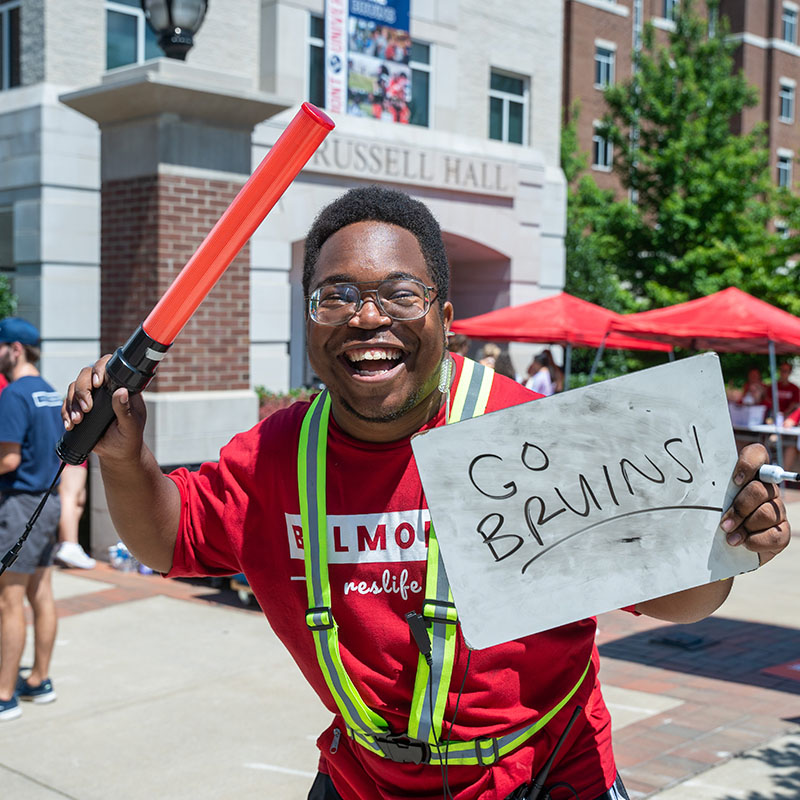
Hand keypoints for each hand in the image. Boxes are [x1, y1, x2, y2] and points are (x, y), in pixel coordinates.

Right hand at [62, 356, 146, 462]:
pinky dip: (65, 413)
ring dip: (72, 403)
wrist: (118, 453)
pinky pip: (66, 404)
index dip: (100, 369)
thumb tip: (121, 392)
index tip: (97, 383)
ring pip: (73, 387)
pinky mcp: (79, 408)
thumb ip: (125, 410)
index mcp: (121, 387)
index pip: (109, 367)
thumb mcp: (131, 425)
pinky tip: (70, 424)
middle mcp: (104, 389)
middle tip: (87, 408)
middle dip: (82, 390)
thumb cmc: (129, 438)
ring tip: (78, 420)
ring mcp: (91, 397)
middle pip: (85, 374)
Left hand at [720, 443, 789, 564]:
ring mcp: (777, 510)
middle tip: (723, 524)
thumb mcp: (708, 501)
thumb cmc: (713, 517)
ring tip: (729, 537)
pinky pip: (776, 535)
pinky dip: (756, 541)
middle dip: (740, 508)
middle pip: (760, 489)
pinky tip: (743, 543)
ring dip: (745, 527)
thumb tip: (690, 485)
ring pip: (767, 513)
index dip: (748, 464)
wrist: (723, 547)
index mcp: (749, 475)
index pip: (757, 454)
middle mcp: (767, 489)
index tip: (735, 481)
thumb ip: (708, 489)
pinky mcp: (781, 532)